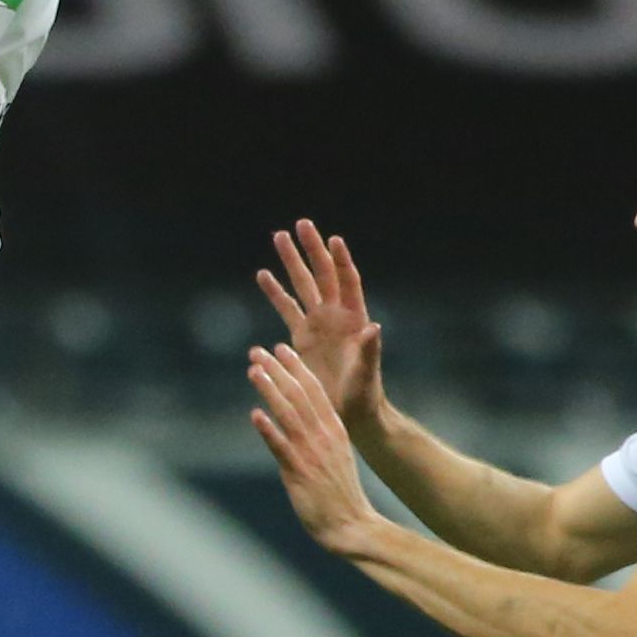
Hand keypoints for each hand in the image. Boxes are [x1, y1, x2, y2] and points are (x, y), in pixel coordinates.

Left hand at [248, 342, 385, 555]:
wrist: (352, 525)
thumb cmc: (340, 494)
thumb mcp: (334, 455)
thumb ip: (318, 436)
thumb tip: (298, 423)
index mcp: (334, 429)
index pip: (314, 390)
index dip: (296, 367)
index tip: (281, 348)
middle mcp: (324, 435)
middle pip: (299, 394)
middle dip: (277, 369)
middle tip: (257, 350)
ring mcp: (311, 452)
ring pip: (288, 413)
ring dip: (270, 390)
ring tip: (252, 371)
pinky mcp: (299, 472)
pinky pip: (281, 447)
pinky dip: (268, 430)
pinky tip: (255, 415)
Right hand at [256, 218, 388, 429]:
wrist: (350, 411)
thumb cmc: (364, 394)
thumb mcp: (367, 373)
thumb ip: (369, 350)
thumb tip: (373, 327)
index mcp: (354, 318)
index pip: (347, 282)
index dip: (341, 261)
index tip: (333, 239)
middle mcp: (336, 315)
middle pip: (322, 274)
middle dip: (311, 250)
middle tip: (301, 224)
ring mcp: (318, 324)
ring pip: (302, 285)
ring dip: (291, 262)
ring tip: (279, 236)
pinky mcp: (302, 337)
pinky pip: (286, 309)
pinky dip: (275, 292)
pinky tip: (263, 274)